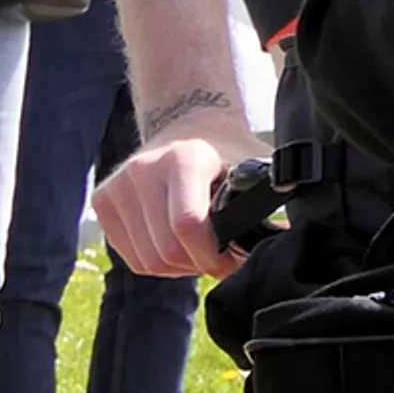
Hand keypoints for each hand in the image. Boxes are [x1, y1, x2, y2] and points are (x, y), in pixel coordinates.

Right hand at [93, 112, 269, 279]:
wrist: (186, 125)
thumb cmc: (228, 155)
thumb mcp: (254, 170)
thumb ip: (269, 203)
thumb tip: (290, 242)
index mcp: (183, 158)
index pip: (188, 226)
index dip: (215, 257)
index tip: (237, 262)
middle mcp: (143, 169)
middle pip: (167, 251)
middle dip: (201, 264)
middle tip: (223, 259)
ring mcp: (117, 185)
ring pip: (149, 261)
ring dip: (181, 267)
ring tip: (202, 249)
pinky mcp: (103, 202)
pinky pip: (133, 258)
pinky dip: (159, 263)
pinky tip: (177, 244)